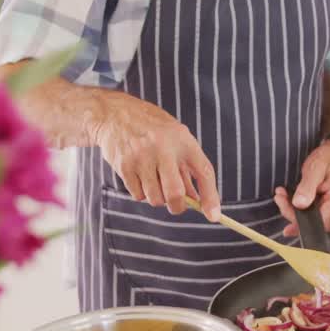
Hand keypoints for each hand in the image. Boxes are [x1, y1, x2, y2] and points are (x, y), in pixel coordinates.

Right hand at [92, 94, 220, 219]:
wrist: (115, 114)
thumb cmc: (152, 129)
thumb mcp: (176, 140)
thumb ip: (187, 170)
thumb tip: (197, 201)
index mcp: (183, 139)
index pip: (204, 172)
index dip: (211, 197)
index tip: (214, 216)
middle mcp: (163, 148)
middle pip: (175, 194)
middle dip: (178, 206)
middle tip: (177, 205)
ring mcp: (141, 157)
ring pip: (155, 199)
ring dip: (158, 198)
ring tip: (154, 181)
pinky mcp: (124, 166)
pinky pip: (138, 195)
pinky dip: (141, 193)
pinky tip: (139, 175)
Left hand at [273, 140, 329, 237]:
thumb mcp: (316, 167)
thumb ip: (307, 187)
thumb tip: (299, 204)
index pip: (316, 222)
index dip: (296, 217)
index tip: (283, 204)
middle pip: (312, 224)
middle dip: (291, 212)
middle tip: (280, 196)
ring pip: (309, 222)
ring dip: (293, 211)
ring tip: (283, 195)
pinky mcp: (328, 213)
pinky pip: (311, 218)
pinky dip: (299, 210)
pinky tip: (291, 198)